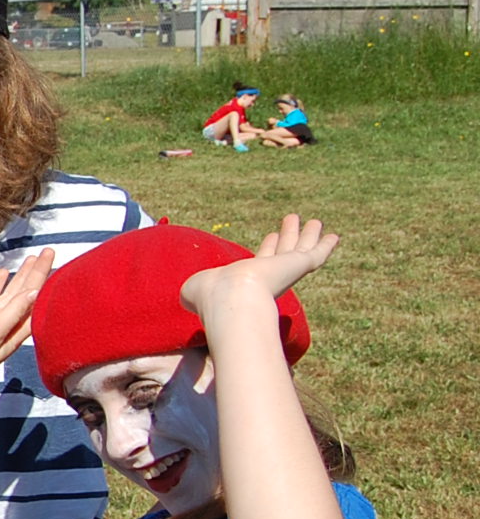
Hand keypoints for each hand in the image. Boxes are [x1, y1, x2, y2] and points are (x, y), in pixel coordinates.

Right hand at [0, 251, 53, 390]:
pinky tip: (4, 272)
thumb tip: (33, 293)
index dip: (43, 277)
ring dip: (21, 275)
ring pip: (10, 291)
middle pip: (26, 291)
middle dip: (36, 271)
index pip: (35, 297)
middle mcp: (7, 322)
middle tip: (48, 251)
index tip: (52, 258)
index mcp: (16, 329)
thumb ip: (12, 312)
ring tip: (31, 258)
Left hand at [182, 214, 337, 317]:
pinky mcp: (298, 266)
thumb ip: (192, 292)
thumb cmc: (209, 296)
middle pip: (282, 253)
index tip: (270, 236)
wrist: (230, 297)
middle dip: (286, 237)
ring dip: (307, 235)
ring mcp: (285, 271)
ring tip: (315, 221)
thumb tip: (185, 298)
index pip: (261, 261)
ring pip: (300, 249)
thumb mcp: (194, 291)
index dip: (267, 248)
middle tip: (292, 220)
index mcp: (247, 281)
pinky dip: (325, 245)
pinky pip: (315, 254)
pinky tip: (334, 235)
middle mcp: (269, 277)